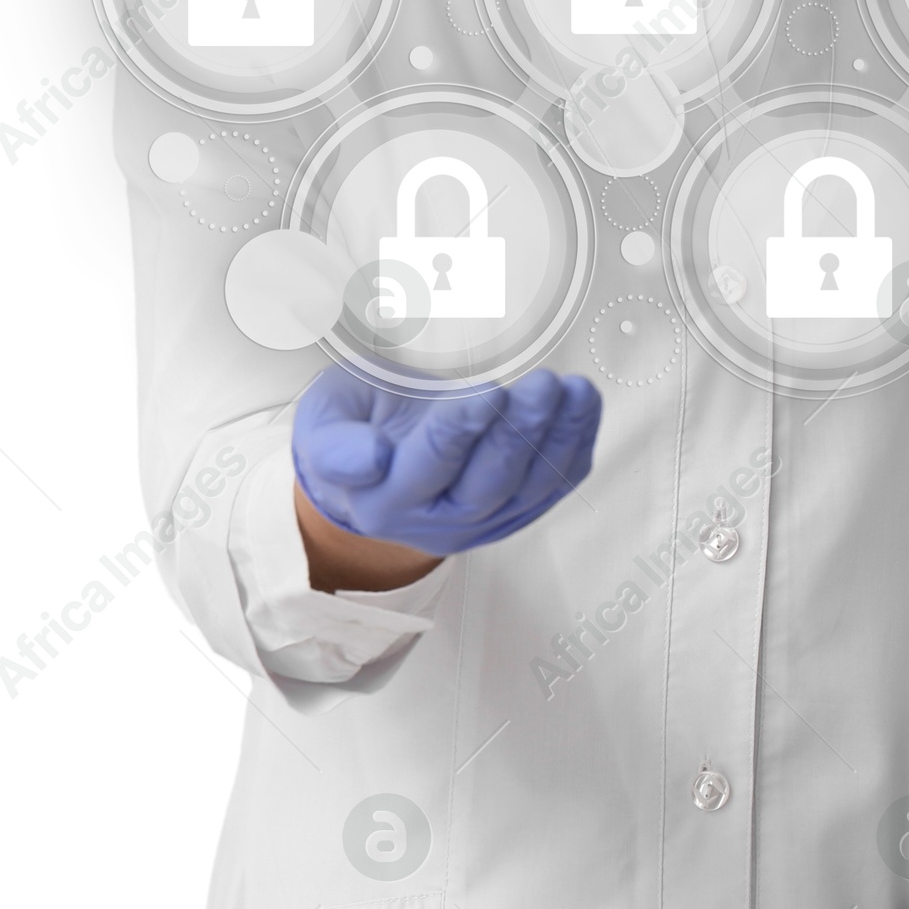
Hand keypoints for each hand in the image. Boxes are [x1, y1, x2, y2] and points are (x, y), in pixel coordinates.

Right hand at [292, 364, 601, 556]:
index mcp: (386, 499)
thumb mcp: (323, 426)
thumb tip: (369, 460)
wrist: (375, 467)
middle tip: (541, 387)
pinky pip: (554, 484)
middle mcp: (438, 520)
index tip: (486, 394)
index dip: (461, 431)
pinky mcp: (516, 509)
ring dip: (557, 437)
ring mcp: (483, 521)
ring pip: (529, 487)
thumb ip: (337, 446)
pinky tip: (585, 406)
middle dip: (520, 431)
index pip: (430, 466)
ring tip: (573, 391)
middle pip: (489, 483)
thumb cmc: (354, 433)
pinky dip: (576, 445)